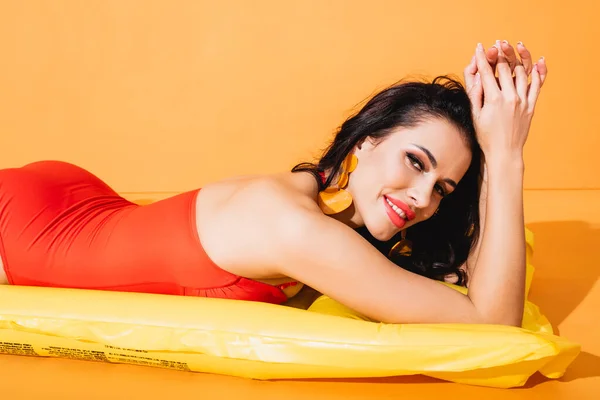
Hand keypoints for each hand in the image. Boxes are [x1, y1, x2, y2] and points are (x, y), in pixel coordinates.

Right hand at [463, 41, 547, 159]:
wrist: (504, 152)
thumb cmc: (486, 136)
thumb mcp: (475, 115)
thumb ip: (476, 94)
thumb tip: (476, 77)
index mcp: (493, 99)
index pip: (486, 72)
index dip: (481, 58)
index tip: (479, 47)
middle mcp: (510, 97)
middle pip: (504, 69)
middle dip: (499, 54)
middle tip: (496, 44)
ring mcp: (522, 101)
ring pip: (521, 72)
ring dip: (517, 58)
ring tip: (514, 47)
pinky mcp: (531, 106)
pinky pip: (537, 85)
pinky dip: (538, 72)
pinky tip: (537, 61)